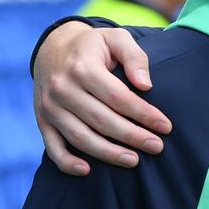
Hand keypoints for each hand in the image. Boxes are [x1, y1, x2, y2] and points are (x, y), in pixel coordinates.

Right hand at [33, 22, 171, 174]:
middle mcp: (63, 88)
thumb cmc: (93, 46)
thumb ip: (134, 56)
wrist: (52, 47)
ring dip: (108, 153)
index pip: (118, 97)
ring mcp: (50, 107)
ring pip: (80, 137)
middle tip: (157, 147)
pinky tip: (87, 170)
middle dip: (133, 137)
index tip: (165, 126)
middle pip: (102, 121)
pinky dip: (67, 162)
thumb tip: (145, 85)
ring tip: (134, 161)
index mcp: (83, 67)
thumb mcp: (115, 38)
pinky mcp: (42, 120)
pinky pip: (52, 146)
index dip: (143, 114)